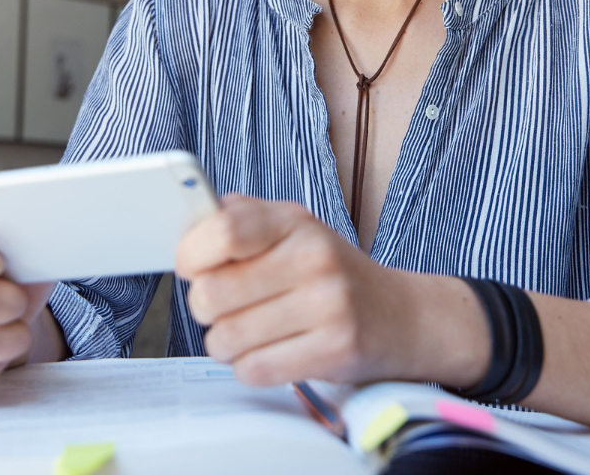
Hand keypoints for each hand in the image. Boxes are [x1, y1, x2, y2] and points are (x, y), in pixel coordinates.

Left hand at [174, 195, 419, 385]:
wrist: (401, 316)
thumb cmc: (333, 275)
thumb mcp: (294, 231)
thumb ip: (242, 220)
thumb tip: (188, 226)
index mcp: (295, 221)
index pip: (222, 230)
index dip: (191, 254)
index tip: (192, 267)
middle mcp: (314, 257)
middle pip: (212, 293)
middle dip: (206, 309)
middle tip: (225, 307)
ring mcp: (328, 304)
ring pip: (227, 338)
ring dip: (227, 344)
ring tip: (251, 332)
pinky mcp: (335, 350)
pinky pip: (254, 369)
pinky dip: (251, 367)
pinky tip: (272, 352)